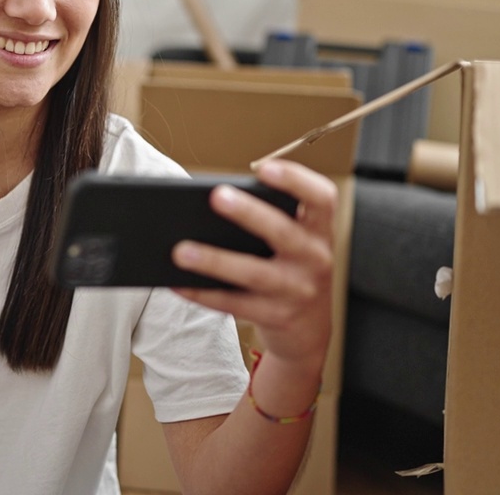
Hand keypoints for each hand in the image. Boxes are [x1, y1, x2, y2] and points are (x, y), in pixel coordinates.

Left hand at [171, 160, 334, 370]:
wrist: (310, 330)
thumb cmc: (293, 270)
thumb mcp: (299, 243)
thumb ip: (273, 221)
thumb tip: (215, 203)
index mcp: (319, 231)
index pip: (321, 198)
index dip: (297, 180)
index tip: (265, 168)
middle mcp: (315, 259)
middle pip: (283, 233)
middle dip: (250, 213)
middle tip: (216, 196)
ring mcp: (297, 291)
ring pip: (254, 274)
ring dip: (215, 261)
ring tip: (181, 250)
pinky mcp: (275, 316)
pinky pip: (234, 305)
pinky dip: (203, 294)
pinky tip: (178, 283)